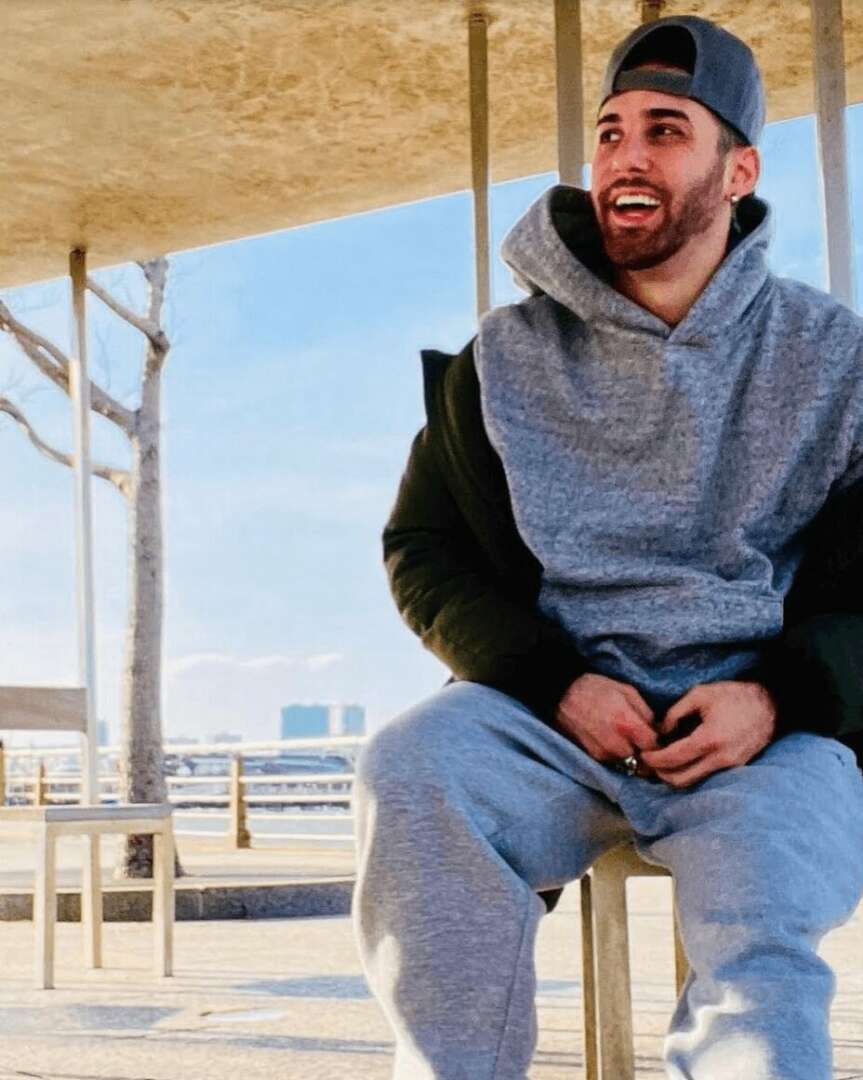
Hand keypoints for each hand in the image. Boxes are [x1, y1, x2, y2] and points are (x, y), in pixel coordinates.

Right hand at [554, 673, 659, 774]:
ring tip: (623, 737)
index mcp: (626, 724)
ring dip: (630, 754)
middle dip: (645, 751)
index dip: (658, 742)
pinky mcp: (592, 757)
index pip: (653, 747)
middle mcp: (615, 744)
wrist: (560, 695)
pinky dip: (616, 754)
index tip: (656, 736)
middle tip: (641, 738)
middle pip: (642, 760)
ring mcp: (602, 753)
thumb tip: (657, 730)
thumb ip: (646, 712)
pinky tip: (610, 739)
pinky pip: (613, 761)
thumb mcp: (626, 691)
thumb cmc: (595, 688)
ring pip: (628, 763)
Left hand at [639, 680, 777, 787]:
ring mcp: (730, 766)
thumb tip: (660, 732)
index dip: (654, 759)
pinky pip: (707, 776)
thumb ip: (675, 713)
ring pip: (694, 782)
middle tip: (649, 762)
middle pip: (681, 779)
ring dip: (674, 775)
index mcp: (710, 739)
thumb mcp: (700, 695)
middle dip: (660, 773)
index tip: (643, 754)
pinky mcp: (735, 767)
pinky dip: (690, 772)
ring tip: (662, 762)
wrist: (771, 705)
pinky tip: (682, 760)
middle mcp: (721, 758)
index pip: (674, 758)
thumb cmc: (734, 696)